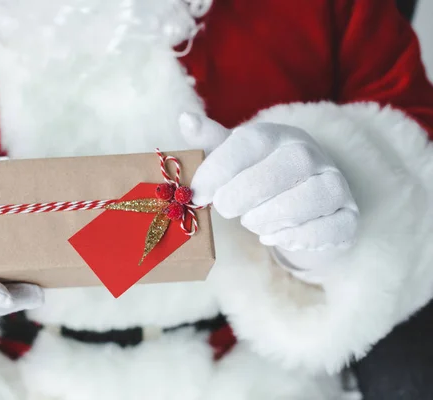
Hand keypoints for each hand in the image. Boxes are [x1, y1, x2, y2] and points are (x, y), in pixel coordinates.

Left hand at [180, 113, 358, 252]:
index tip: (196, 193)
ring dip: (274, 215)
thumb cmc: (259, 179)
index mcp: (278, 135)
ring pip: (316, 195)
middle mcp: (311, 154)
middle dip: (248, 192)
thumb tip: (186, 119)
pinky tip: (274, 239)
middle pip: (290, 164)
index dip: (220, 167)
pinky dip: (301, 237)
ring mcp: (335, 184)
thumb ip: (211, 142)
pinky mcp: (347, 216)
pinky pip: (334, 226)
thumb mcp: (233, 159)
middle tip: (225, 209)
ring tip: (252, 223)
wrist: (301, 209)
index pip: (252, 141)